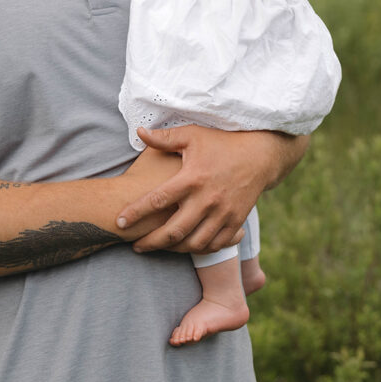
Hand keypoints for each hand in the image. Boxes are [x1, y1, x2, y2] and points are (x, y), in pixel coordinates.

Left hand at [116, 124, 277, 253]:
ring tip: (159, 246)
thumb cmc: (222, 143)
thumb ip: (165, 138)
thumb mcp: (193, 135)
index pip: (157, 200)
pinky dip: (199, 249)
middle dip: (151, 242)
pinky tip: (186, 246)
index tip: (119, 222)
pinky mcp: (236, 222)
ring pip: (194, 243)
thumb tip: (139, 133)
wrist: (261, 155)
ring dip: (173, 249)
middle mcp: (207, 199)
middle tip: (135, 246)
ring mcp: (223, 213)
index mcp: (192, 177)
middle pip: (174, 230)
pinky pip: (215, 245)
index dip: (136, 212)